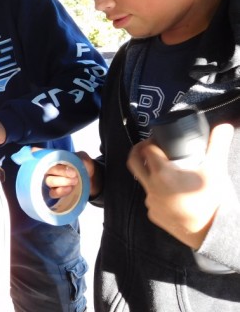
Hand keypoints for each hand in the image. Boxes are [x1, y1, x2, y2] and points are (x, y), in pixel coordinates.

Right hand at [44, 151, 96, 198]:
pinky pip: (53, 193)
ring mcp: (51, 181)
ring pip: (49, 181)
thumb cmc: (84, 165)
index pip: (43, 157)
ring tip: (75, 181)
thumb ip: (78, 157)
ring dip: (62, 181)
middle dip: (61, 172)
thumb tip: (75, 158)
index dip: (47, 159)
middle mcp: (49, 169)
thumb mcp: (82, 157)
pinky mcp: (55, 192)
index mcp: (54, 158)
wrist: (92, 178)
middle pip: (47, 170)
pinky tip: (69, 188)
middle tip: (74, 174)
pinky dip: (61, 191)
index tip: (63, 165)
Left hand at [127, 123, 233, 248]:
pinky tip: (171, 192)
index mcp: (162, 173)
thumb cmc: (212, 202)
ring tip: (166, 172)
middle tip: (148, 148)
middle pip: (134, 162)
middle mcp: (151, 187)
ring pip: (143, 182)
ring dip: (151, 175)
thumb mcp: (216, 170)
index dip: (151, 142)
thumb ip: (218, 145)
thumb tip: (225, 126)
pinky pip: (151, 200)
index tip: (158, 140)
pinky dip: (158, 193)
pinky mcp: (154, 215)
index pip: (147, 149)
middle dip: (139, 152)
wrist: (212, 233)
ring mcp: (151, 202)